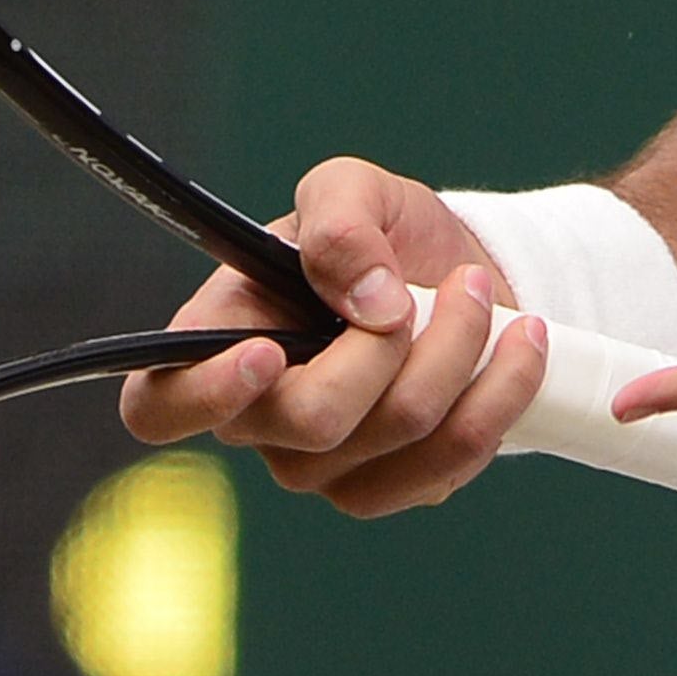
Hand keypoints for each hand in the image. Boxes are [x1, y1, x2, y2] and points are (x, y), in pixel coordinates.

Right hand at [115, 155, 554, 518]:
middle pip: (312, 421)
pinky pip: (451, 459)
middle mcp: (261, 419)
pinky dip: (499, 393)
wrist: (468, 277)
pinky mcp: (397, 487)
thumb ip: (340, 220)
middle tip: (434, 288)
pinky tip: (518, 346)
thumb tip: (366, 298)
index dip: (206, 394)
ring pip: (397, 434)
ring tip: (482, 295)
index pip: (158, 407)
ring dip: (459, 353)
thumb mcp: (355, 189)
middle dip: (390, 345)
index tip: (270, 352)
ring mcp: (327, 466)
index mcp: (218, 342)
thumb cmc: (386, 235)